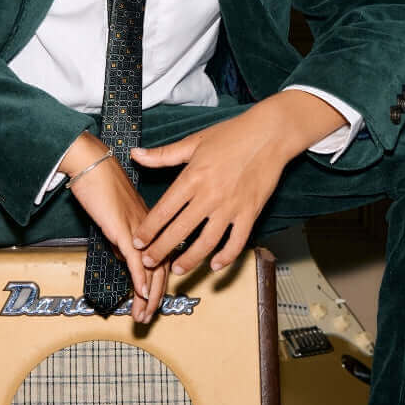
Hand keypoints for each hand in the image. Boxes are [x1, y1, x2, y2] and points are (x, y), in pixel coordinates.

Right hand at [59, 133, 167, 323]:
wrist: (92, 164)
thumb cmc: (100, 183)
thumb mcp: (114, 216)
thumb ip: (123, 237)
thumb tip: (126, 257)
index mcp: (150, 224)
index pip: (161, 258)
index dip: (159, 283)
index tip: (152, 302)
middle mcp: (149, 228)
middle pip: (160, 268)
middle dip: (155, 297)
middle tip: (149, 317)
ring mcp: (138, 229)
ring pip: (151, 269)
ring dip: (148, 297)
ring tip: (143, 316)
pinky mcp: (124, 230)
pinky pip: (136, 260)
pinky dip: (140, 280)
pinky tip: (141, 295)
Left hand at [129, 93, 342, 275]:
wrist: (269, 134)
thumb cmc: (231, 134)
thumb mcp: (193, 142)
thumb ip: (163, 155)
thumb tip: (136, 154)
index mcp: (192, 178)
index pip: (164, 211)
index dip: (148, 229)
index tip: (137, 242)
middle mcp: (209, 196)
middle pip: (180, 231)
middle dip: (160, 250)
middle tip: (148, 261)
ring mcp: (231, 207)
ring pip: (206, 242)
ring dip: (190, 259)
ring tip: (176, 270)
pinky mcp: (250, 213)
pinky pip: (237, 241)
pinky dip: (226, 257)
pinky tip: (215, 265)